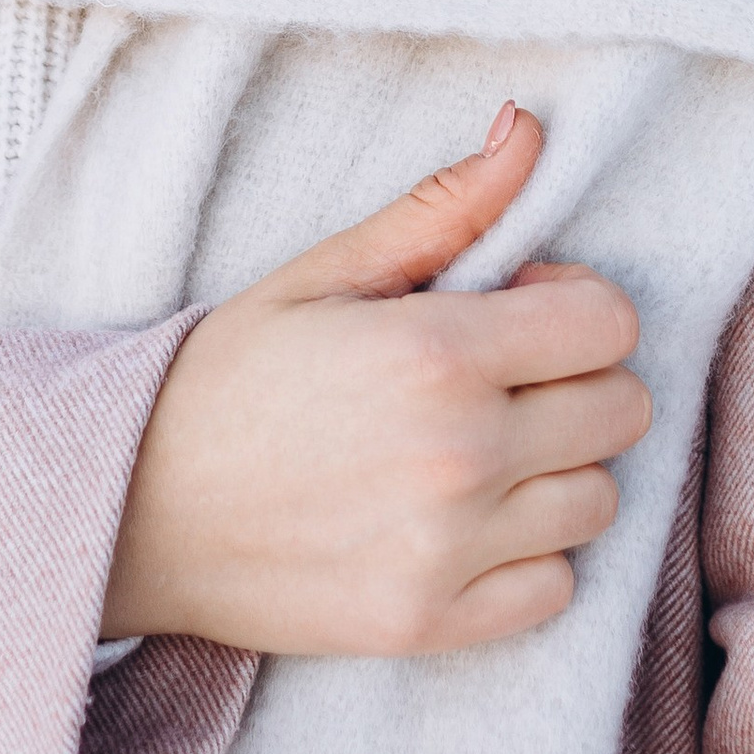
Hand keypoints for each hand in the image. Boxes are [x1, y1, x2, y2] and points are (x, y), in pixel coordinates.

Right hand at [100, 104, 648, 656]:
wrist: (131, 506)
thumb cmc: (228, 376)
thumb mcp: (325, 272)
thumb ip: (443, 208)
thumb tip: (527, 129)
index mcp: (437, 353)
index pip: (610, 323)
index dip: (574, 304)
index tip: (519, 310)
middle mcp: (460, 455)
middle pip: (623, 411)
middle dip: (577, 380)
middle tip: (500, 379)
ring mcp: (449, 550)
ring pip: (599, 501)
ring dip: (556, 470)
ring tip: (478, 452)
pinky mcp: (429, 624)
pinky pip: (555, 588)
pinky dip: (526, 557)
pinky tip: (462, 524)